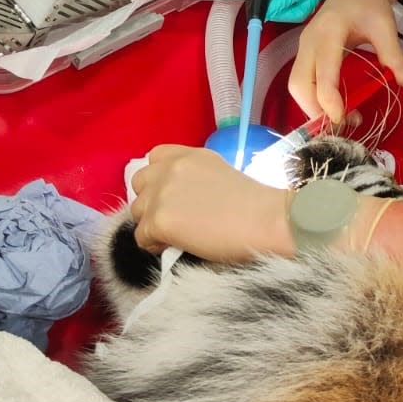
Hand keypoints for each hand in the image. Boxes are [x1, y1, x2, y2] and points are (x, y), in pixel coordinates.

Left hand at [130, 145, 293, 260]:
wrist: (266, 220)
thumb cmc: (254, 203)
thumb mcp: (220, 172)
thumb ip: (194, 176)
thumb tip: (180, 199)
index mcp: (187, 155)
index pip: (154, 157)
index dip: (159, 177)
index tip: (173, 194)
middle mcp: (169, 169)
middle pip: (139, 184)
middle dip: (152, 200)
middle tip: (174, 217)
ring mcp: (161, 194)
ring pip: (136, 211)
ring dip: (151, 223)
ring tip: (175, 234)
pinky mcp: (159, 221)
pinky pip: (141, 237)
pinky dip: (154, 245)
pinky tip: (175, 246)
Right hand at [288, 0, 402, 122]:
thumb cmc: (371, 5)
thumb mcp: (386, 27)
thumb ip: (393, 55)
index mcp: (329, 32)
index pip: (323, 73)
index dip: (329, 99)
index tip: (343, 118)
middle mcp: (309, 41)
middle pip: (299, 84)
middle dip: (314, 110)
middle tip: (341, 126)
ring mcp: (303, 47)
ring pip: (297, 86)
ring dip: (313, 108)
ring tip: (342, 119)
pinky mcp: (305, 53)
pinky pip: (302, 81)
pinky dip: (313, 99)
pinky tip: (335, 108)